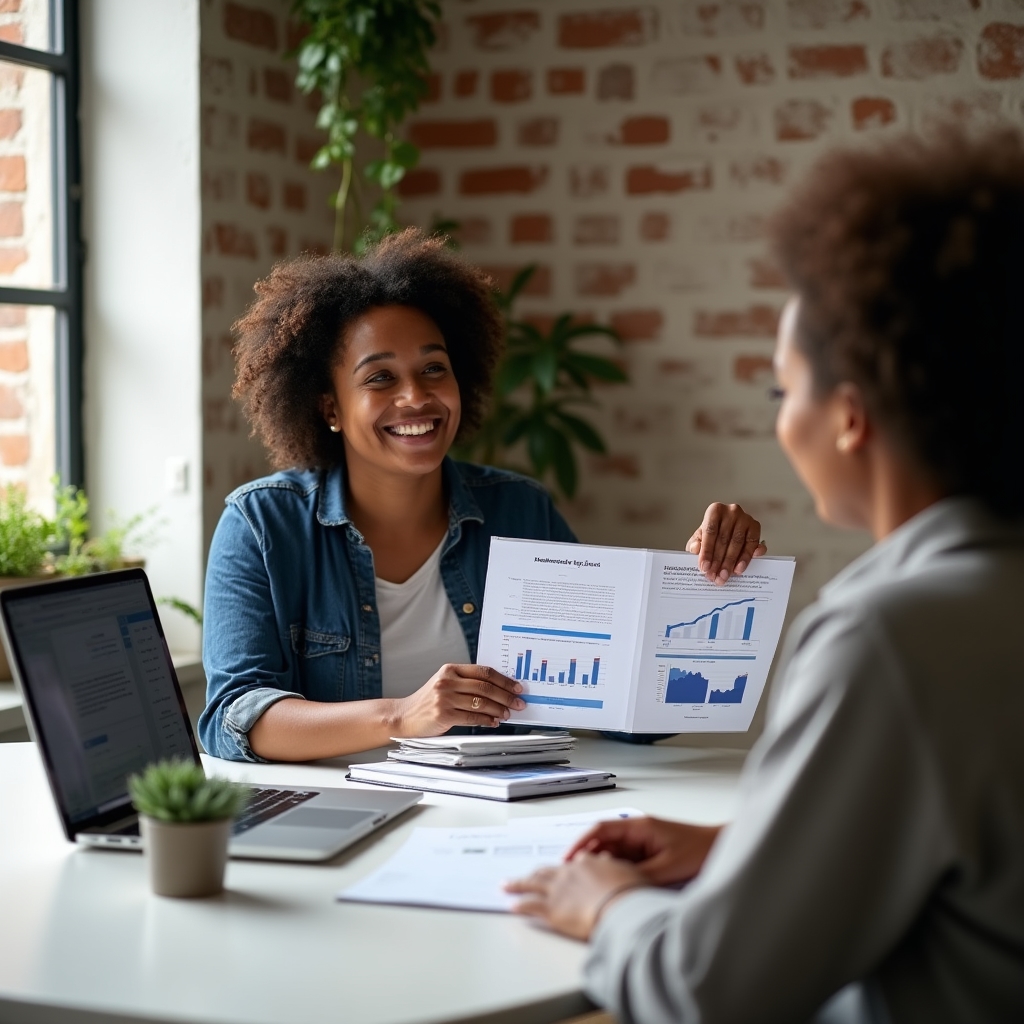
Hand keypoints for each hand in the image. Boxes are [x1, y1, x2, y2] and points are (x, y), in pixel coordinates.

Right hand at [392, 664, 526, 734]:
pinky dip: (487, 720)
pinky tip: (494, 722)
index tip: (517, 687)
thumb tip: (499, 690)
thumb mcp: (445, 684)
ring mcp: (444, 697)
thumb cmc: (427, 702)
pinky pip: (472, 717)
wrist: (403, 716)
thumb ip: (466, 683)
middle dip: (506, 696)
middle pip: (485, 687)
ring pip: (481, 703)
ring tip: (508, 714)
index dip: (504, 680)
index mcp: (450, 669)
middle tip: (519, 703)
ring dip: (499, 709)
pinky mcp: (443, 714)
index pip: (484, 671)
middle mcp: (447, 681)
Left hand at [505, 853, 647, 940]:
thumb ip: (615, 869)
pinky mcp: (551, 909)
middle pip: (547, 871)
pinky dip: (520, 905)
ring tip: (506, 885)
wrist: (622, 906)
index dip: (565, 869)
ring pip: (532, 884)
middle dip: (534, 873)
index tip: (561, 870)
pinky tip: (512, 905)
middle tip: (526, 875)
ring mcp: (558, 890)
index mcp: (587, 864)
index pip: (572, 864)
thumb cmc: (631, 893)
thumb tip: (611, 865)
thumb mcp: (628, 873)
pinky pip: (530, 905)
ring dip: (517, 884)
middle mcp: (569, 873)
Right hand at [564, 817, 721, 885]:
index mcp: (639, 827)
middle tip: (575, 878)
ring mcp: (642, 844)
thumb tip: (619, 888)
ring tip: (590, 885)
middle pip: (603, 843)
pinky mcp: (649, 856)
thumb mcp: (669, 866)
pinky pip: (626, 863)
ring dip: (603, 867)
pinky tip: (614, 886)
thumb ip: (642, 876)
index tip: (569, 858)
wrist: (721, 848)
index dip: (582, 843)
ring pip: (613, 855)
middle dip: (588, 858)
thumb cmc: (699, 849)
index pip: (601, 830)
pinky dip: (617, 873)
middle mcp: (637, 833)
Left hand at [686, 503, 766, 584]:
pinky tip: (739, 568)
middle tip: (714, 576)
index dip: (707, 551)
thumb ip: (695, 543)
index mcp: (715, 510)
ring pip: (738, 543)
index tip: (704, 567)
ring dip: (731, 562)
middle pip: (724, 539)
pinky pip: (752, 545)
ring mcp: (746, 518)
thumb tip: (695, 549)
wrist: (727, 527)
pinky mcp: (756, 527)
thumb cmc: (712, 532)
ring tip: (724, 576)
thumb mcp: (700, 537)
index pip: (710, 532)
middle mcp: (732, 511)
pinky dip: (746, 558)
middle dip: (718, 561)